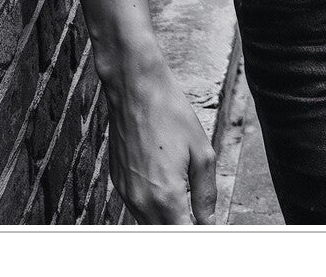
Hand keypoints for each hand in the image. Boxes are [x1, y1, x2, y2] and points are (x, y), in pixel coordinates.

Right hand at [105, 54, 216, 222]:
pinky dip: (151, 203)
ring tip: (181, 191)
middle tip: (198, 212)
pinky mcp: (117, 182)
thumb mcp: (201, 152)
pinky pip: (136, 205)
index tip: (206, 229)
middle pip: (164, 233)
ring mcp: (125, 193)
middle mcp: (141, 201)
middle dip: (182, 227)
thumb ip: (206, 194)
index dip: (197, 235)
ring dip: (166, 217)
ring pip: (148, 223)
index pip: (183, 236)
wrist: (136, 89)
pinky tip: (162, 179)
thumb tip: (208, 222)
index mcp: (165, 196)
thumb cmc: (169, 114)